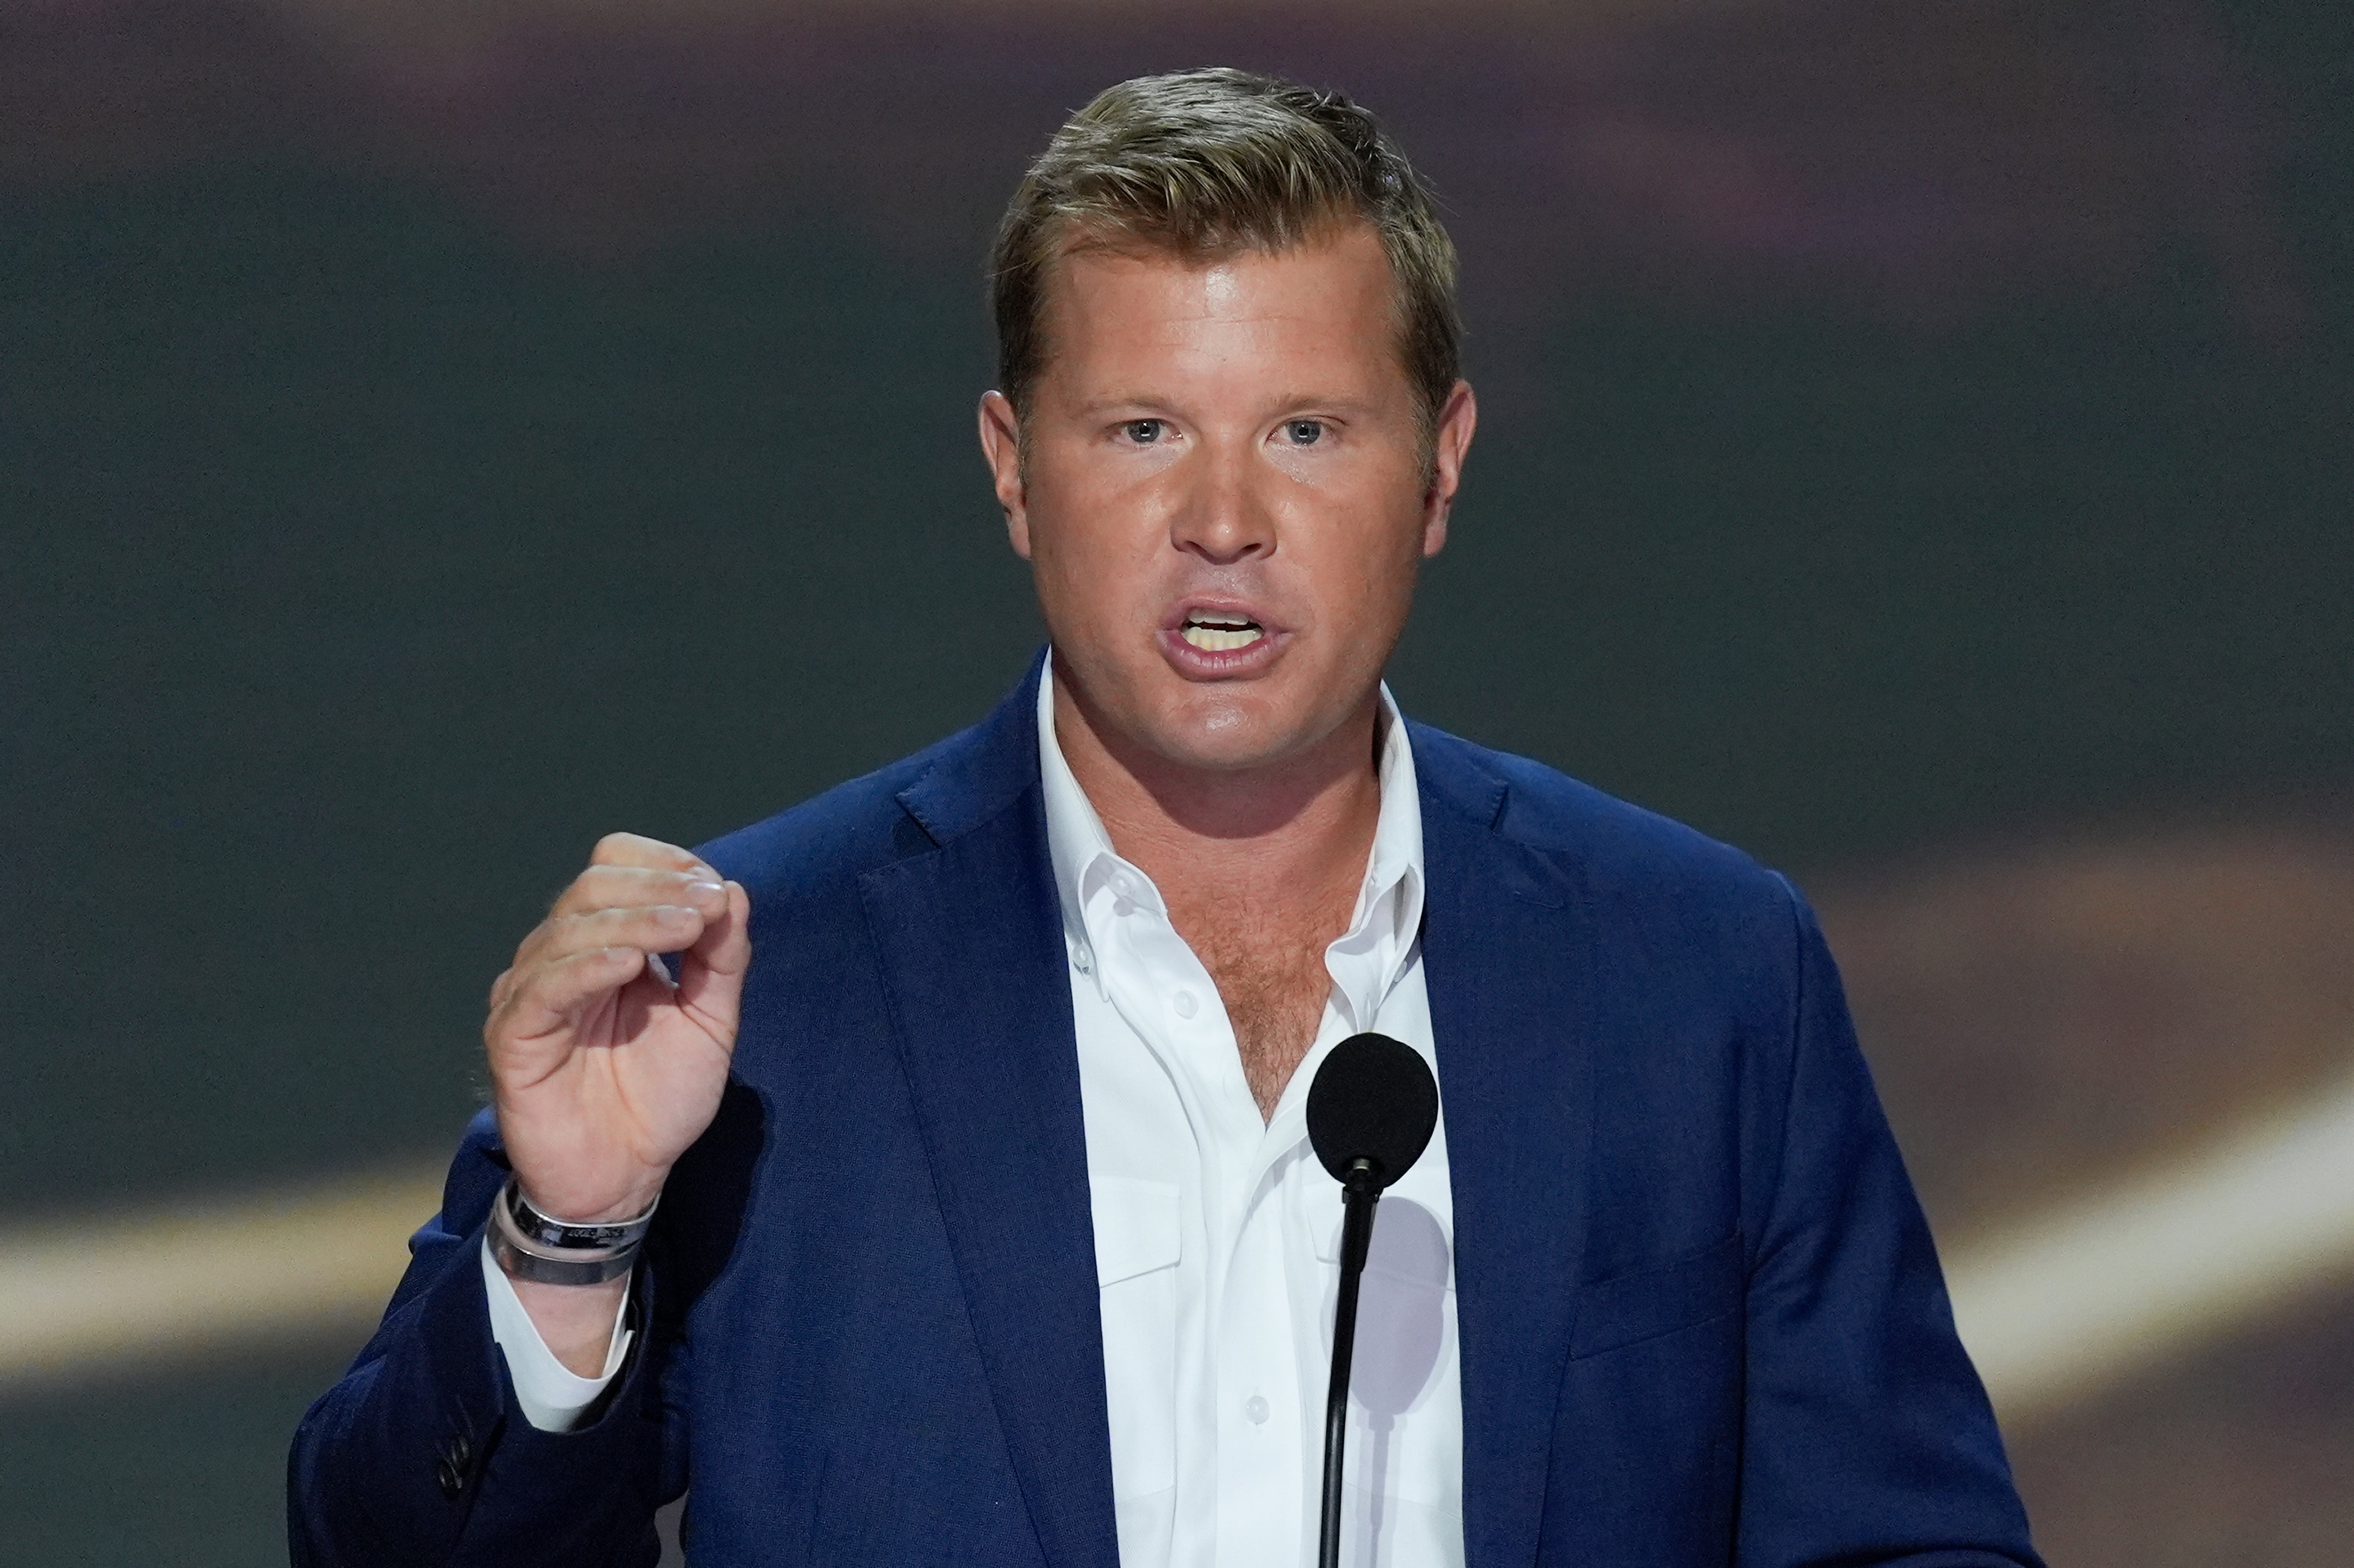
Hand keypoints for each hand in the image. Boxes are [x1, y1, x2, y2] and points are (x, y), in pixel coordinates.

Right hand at [485, 833, 750, 1224]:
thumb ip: (722, 958)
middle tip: (708, 909)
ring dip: (636, 920)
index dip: (664, 866)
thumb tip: (732, 890)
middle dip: (657, 889)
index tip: (714, 891)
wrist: (624, 1177)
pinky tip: (628, 965)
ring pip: (571, 928)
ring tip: (687, 928)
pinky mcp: (512, 1035)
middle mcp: (561, 957)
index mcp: (605, 942)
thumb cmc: (660, 1098)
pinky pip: (544, 987)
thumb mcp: (710, 1022)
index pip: (614, 867)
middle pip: (593, 887)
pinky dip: (587, 966)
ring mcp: (531, 992)